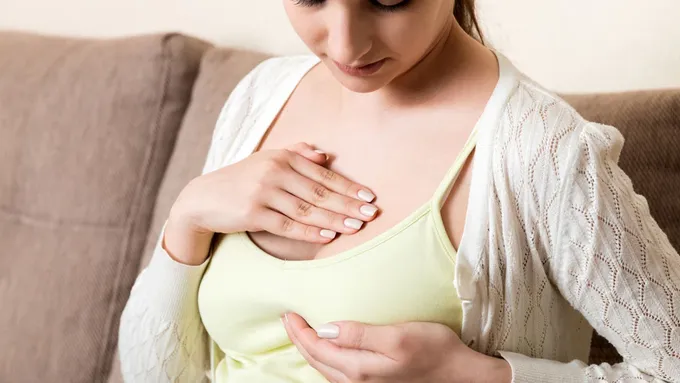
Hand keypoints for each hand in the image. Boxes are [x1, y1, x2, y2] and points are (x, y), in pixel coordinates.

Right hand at [168, 142, 378, 258]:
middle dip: (348, 204)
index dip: (348, 186)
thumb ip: (297, 154)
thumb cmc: (242, 180)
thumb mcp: (267, 160)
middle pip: (319, 192)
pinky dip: (309, 232)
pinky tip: (328, 237)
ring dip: (334, 220)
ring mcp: (263, 193)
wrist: (203, 198)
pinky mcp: (252, 214)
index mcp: (282, 157)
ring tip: (356, 227)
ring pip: (307, 210)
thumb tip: (325, 155)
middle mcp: (274, 172)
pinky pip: (287, 226)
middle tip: (371, 214)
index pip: (323, 174)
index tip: (369, 197)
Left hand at [282, 313, 511, 382]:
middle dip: (299, 340)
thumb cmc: (434, 350)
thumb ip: (359, 334)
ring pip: (325, 368)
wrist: (460, 375)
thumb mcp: (398, 336)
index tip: (288, 312)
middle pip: (317, 361)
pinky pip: (338, 372)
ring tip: (301, 332)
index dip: (299, 331)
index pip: (317, 349)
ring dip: (310, 350)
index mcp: (359, 369)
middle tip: (288, 319)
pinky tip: (327, 349)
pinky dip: (325, 358)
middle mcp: (357, 382)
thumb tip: (325, 329)